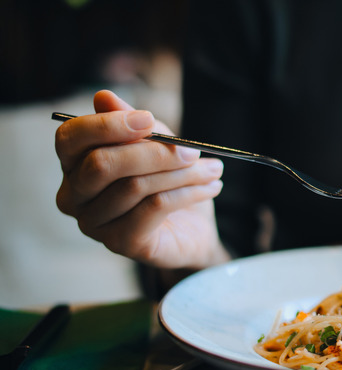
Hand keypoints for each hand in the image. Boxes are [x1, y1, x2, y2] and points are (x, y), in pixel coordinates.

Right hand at [55, 90, 229, 269]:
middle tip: (194, 150)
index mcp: (73, 165)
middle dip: (154, 152)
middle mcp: (73, 197)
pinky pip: (153, 208)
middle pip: (102, 163)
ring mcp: (93, 224)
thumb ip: (131, 122)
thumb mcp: (156, 143)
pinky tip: (210, 187)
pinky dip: (187, 193)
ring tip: (212, 169)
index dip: (107, 125)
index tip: (148, 120)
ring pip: (134, 186)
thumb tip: (103, 97)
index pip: (70, 139)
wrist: (193, 228)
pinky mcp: (120, 243)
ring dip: (182, 173)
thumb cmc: (168, 180)